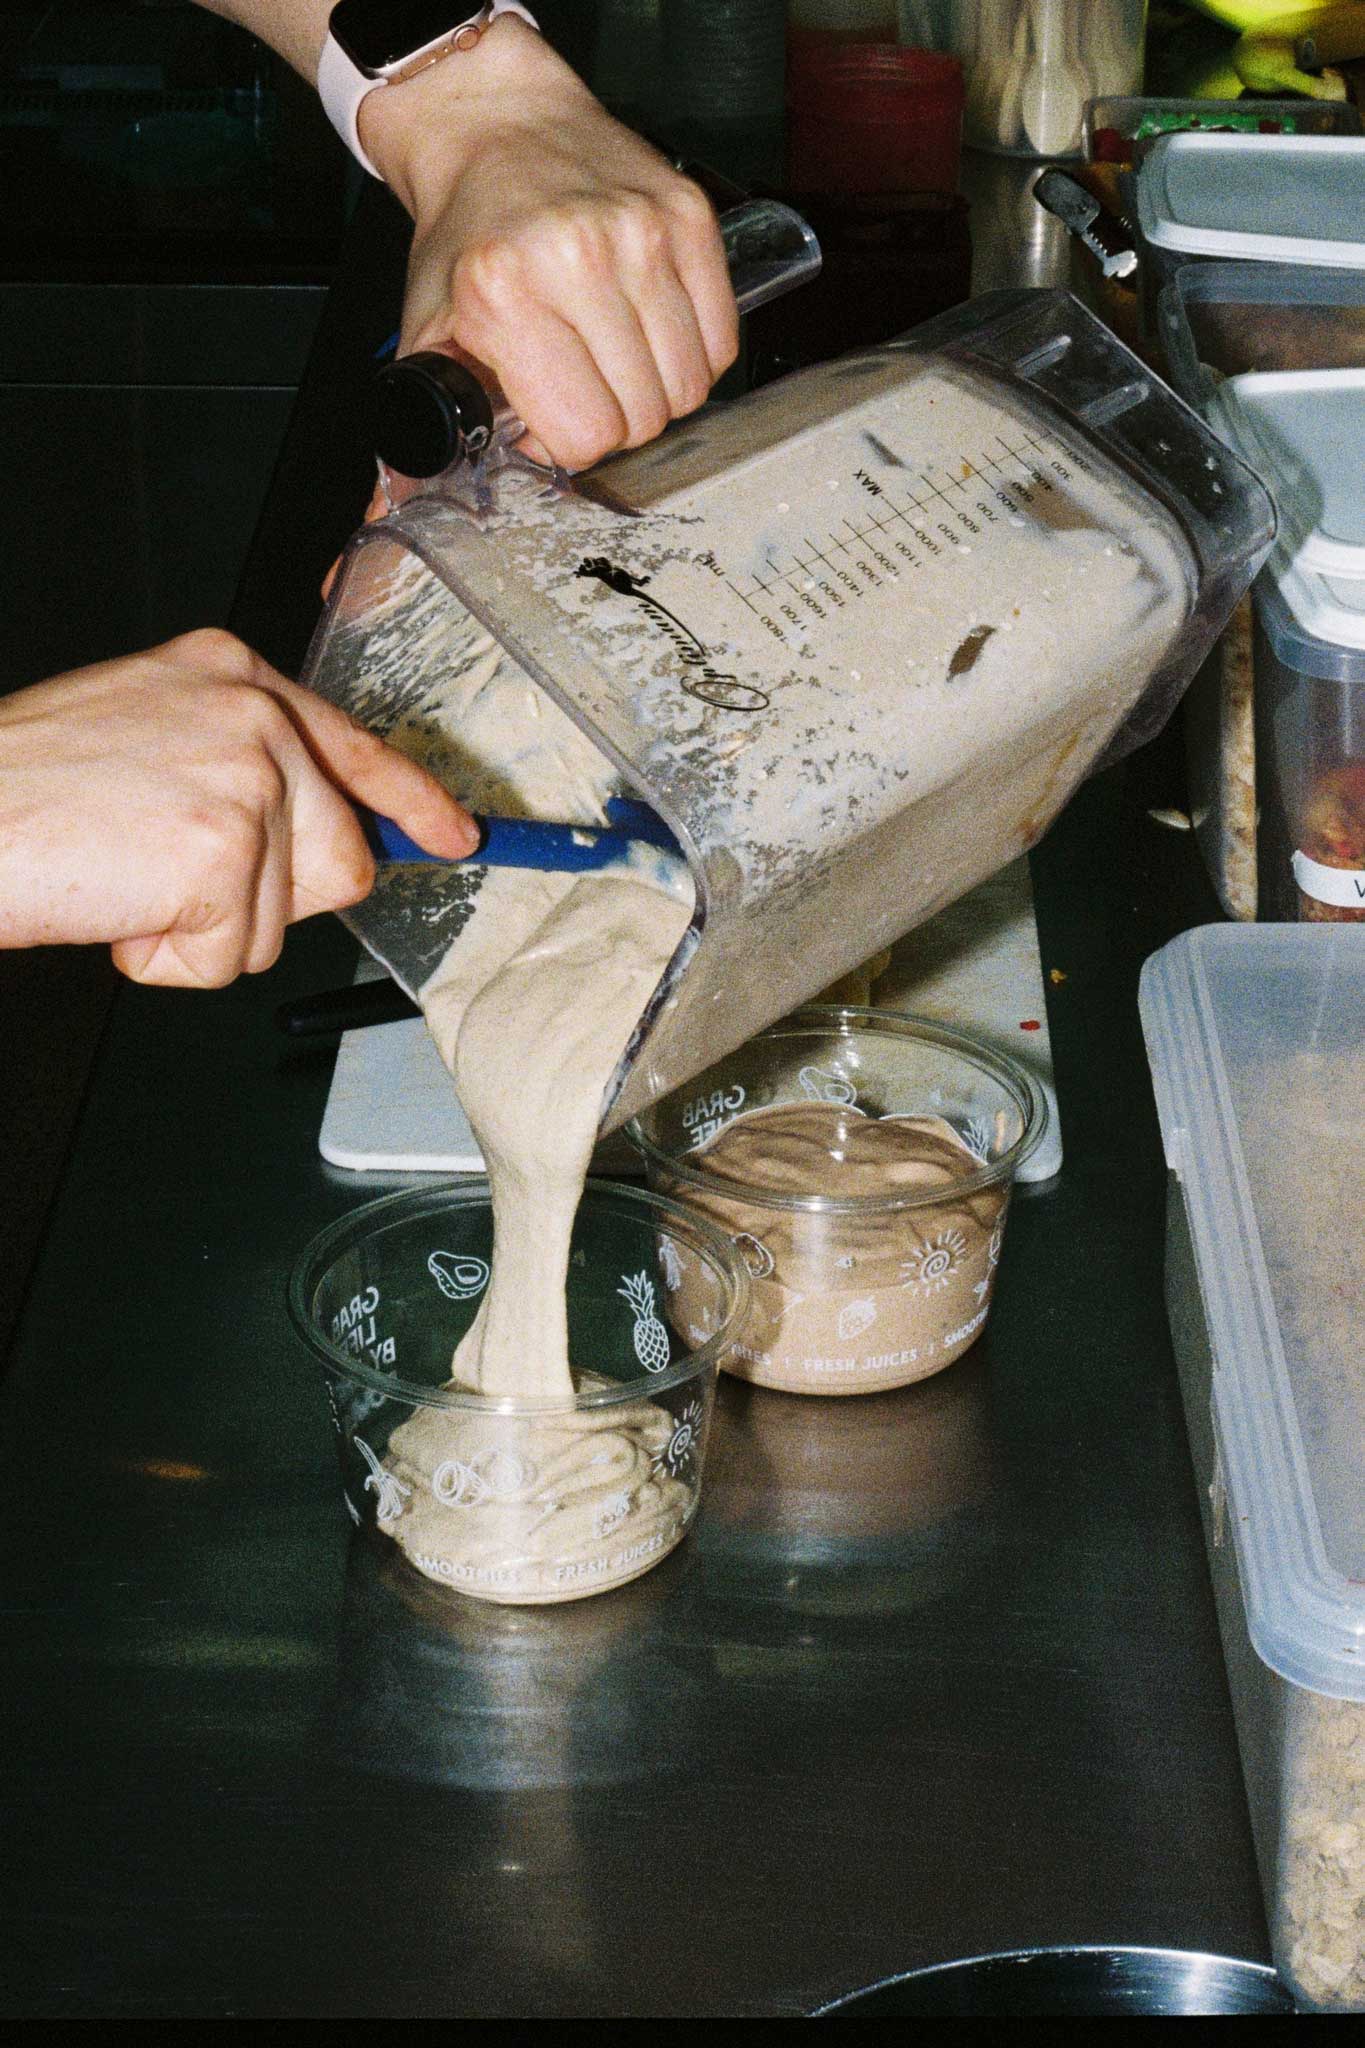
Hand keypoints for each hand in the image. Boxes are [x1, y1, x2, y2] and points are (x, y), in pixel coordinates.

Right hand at [0, 629, 477, 986]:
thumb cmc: (26, 792)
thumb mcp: (148, 737)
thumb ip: (240, 765)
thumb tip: (322, 831)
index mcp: (231, 672)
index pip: (355, 743)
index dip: (411, 801)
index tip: (455, 834)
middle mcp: (251, 711)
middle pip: (339, 855)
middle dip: (266, 898)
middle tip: (167, 877)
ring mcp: (244, 776)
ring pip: (288, 915)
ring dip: (208, 930)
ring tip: (127, 883)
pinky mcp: (223, 848)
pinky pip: (236, 954)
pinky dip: (171, 958)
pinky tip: (117, 908)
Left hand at [358, 18, 738, 471]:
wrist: (498, 123)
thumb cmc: (468, 231)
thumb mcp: (425, 327)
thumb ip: (427, 417)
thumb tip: (397, 503)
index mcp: (505, 295)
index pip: (585, 433)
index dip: (570, 446)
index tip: (553, 424)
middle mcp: (579, 258)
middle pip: (644, 415)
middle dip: (616, 424)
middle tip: (586, 393)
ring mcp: (643, 234)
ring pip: (690, 384)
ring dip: (659, 394)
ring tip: (619, 365)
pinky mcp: (688, 216)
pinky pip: (721, 338)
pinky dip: (695, 355)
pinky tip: (654, 337)